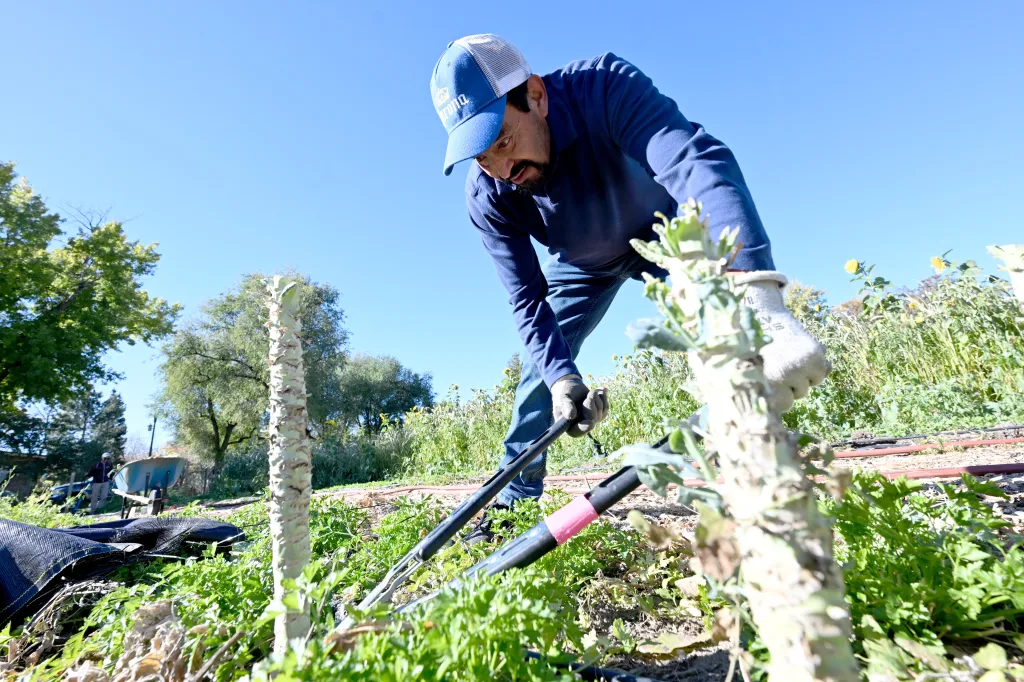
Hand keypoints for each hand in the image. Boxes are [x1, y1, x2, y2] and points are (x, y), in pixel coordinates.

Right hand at [551, 374, 608, 436]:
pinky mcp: (599, 415)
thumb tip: (571, 415)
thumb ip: (566, 406)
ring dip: (597, 399)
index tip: (590, 424)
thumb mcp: (564, 397)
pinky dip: (603, 398)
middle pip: (592, 419)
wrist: (574, 387)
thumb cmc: (565, 393)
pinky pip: (605, 407)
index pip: (578, 431)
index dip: (585, 428)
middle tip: (590, 394)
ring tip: (591, 392)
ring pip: (601, 412)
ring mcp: (592, 421)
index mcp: (569, 426)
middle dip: (591, 404)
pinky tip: (601, 391)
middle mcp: (581, 426)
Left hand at [731, 271, 830, 412]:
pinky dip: (816, 366)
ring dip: (799, 376)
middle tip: (773, 366)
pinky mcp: (814, 354)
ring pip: (807, 386)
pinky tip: (799, 352)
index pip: (774, 409)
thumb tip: (727, 423)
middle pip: (791, 400)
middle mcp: (780, 377)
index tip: (762, 387)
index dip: (769, 399)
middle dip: (785, 388)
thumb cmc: (739, 342)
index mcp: (757, 384)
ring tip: (783, 356)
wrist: (759, 309)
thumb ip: (733, 394)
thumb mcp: (728, 369)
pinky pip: (823, 373)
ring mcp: (799, 365)